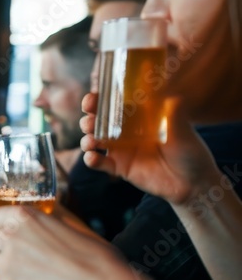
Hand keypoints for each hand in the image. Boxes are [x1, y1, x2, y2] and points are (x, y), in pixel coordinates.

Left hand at [0, 207, 150, 279]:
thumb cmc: (94, 257)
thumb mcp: (72, 223)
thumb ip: (46, 217)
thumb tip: (39, 215)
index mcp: (23, 217)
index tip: (3, 234)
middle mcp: (9, 236)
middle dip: (11, 250)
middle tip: (35, 260)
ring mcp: (5, 263)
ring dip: (13, 270)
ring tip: (40, 276)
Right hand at [80, 96, 222, 205]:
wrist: (192, 182)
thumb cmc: (190, 151)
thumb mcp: (183, 130)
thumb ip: (174, 114)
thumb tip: (172, 96)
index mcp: (138, 118)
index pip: (114, 104)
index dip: (99, 100)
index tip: (93, 98)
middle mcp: (125, 132)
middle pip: (98, 122)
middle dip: (88, 120)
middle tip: (90, 121)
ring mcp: (120, 151)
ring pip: (94, 141)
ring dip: (87, 139)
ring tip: (91, 141)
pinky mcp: (119, 168)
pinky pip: (99, 164)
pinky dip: (91, 160)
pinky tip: (92, 158)